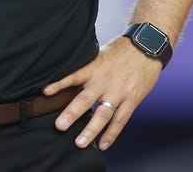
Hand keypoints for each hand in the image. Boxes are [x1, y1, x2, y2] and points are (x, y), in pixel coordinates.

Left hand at [42, 37, 161, 150]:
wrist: (146, 46)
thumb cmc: (121, 50)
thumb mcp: (100, 54)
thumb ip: (87, 68)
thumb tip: (70, 80)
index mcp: (94, 68)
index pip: (73, 76)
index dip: (59, 84)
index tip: (46, 92)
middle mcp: (104, 81)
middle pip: (85, 100)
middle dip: (71, 114)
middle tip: (60, 126)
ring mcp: (118, 92)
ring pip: (103, 115)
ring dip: (91, 130)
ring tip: (79, 143)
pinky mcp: (131, 100)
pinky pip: (120, 120)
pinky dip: (111, 134)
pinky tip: (103, 144)